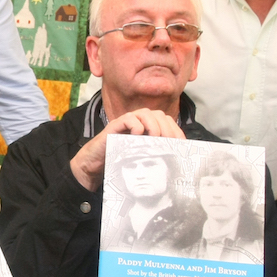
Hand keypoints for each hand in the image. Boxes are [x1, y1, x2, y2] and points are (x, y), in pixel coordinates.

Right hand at [68, 109, 185, 191]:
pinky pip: (128, 118)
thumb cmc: (119, 160)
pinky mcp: (115, 126)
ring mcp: (126, 122)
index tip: (181, 143)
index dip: (176, 130)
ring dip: (154, 125)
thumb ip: (156, 154)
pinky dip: (136, 125)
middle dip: (167, 128)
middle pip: (159, 115)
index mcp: (148, 127)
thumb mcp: (142, 158)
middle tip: (169, 142)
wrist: (95, 163)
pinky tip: (138, 135)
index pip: (167, 122)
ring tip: (156, 138)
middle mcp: (138, 121)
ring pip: (145, 113)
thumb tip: (176, 160)